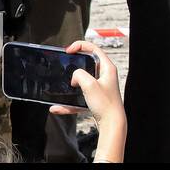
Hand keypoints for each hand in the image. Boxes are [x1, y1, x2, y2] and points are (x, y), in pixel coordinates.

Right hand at [49, 40, 125, 162]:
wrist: (112, 124)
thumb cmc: (105, 104)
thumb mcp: (89, 85)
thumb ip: (79, 75)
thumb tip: (75, 76)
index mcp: (107, 68)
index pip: (94, 49)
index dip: (80, 46)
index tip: (68, 50)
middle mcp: (105, 75)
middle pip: (88, 63)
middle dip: (75, 62)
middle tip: (64, 63)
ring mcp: (101, 87)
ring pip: (82, 80)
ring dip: (72, 82)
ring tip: (63, 84)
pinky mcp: (96, 98)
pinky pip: (79, 97)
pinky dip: (69, 102)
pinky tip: (57, 108)